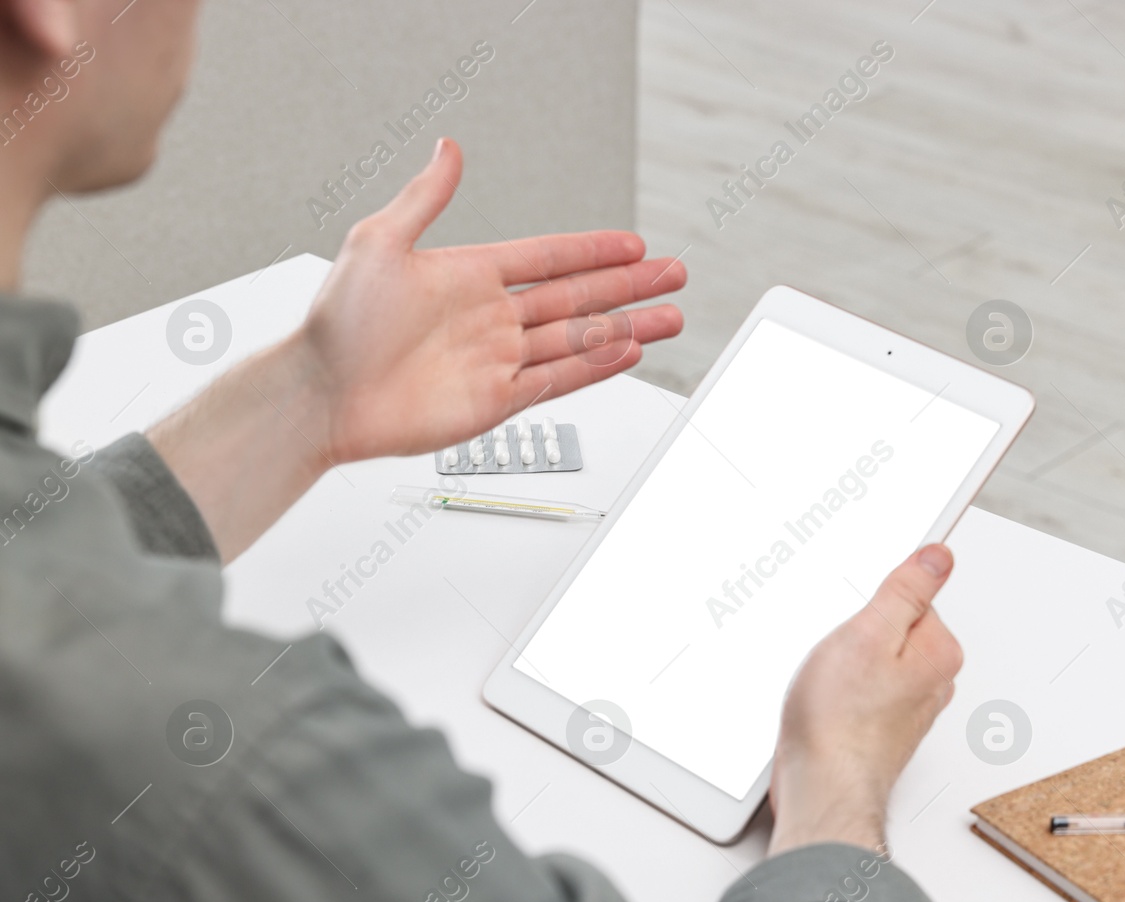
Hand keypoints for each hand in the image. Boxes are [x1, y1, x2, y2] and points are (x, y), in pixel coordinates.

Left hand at [293, 136, 685, 463]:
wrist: (322, 394)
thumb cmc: (338, 323)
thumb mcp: (379, 242)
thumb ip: (425, 197)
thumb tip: (448, 148)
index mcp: (469, 277)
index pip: (549, 258)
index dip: (593, 250)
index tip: (633, 244)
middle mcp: (490, 318)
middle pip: (578, 297)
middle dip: (629, 286)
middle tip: (672, 275)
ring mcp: (497, 360)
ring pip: (579, 339)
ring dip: (627, 326)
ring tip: (670, 316)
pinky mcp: (496, 400)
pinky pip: (558, 379)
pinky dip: (596, 366)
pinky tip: (628, 351)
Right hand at [767, 544, 962, 855]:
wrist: (822, 789)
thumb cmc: (841, 722)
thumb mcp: (869, 632)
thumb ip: (907, 590)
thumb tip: (938, 557)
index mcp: (938, 653)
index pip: (912, 598)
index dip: (872, 603)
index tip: (853, 619)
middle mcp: (931, 682)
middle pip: (891, 629)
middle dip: (857, 633)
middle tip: (836, 654)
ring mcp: (906, 708)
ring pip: (871, 661)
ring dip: (844, 664)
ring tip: (827, 683)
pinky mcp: (879, 727)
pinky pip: (860, 690)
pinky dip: (839, 690)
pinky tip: (823, 702)